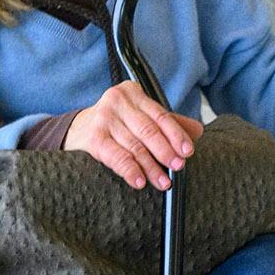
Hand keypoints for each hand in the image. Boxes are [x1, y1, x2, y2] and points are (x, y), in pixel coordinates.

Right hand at [64, 80, 203, 190]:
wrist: (77, 129)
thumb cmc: (116, 124)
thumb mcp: (141, 118)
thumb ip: (168, 123)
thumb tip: (198, 131)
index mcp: (133, 92)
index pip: (160, 115)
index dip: (176, 134)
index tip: (187, 151)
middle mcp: (117, 100)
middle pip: (148, 130)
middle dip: (165, 151)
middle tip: (178, 167)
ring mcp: (103, 118)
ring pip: (134, 146)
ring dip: (151, 167)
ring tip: (163, 181)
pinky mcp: (93, 137)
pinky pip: (116, 156)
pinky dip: (129, 170)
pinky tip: (139, 181)